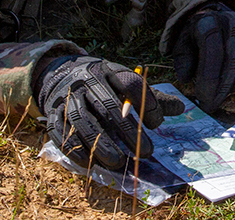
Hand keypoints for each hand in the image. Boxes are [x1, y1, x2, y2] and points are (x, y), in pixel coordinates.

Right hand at [37, 56, 183, 168]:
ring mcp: (67, 97)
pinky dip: (78, 151)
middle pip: (108, 105)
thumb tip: (181, 108)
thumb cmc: (102, 83)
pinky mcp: (53, 113)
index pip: (130, 82)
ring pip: (84, 121)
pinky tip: (94, 165)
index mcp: (109, 70)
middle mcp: (86, 81)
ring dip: (102, 144)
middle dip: (128, 131)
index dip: (146, 102)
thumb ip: (151, 97)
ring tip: (120, 162)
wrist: (58, 74)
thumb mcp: (125, 82)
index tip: (157, 123)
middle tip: (147, 152)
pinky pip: (63, 134)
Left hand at [172, 1, 234, 113]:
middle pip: (232, 63)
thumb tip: (186, 79)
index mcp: (211, 21)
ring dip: (233, 88)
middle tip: (211, 106)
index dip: (208, 79)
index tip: (202, 99)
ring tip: (220, 96)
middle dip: (221, 90)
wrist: (221, 17)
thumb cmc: (199, 34)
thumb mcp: (184, 41)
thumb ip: (182, 59)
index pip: (213, 52)